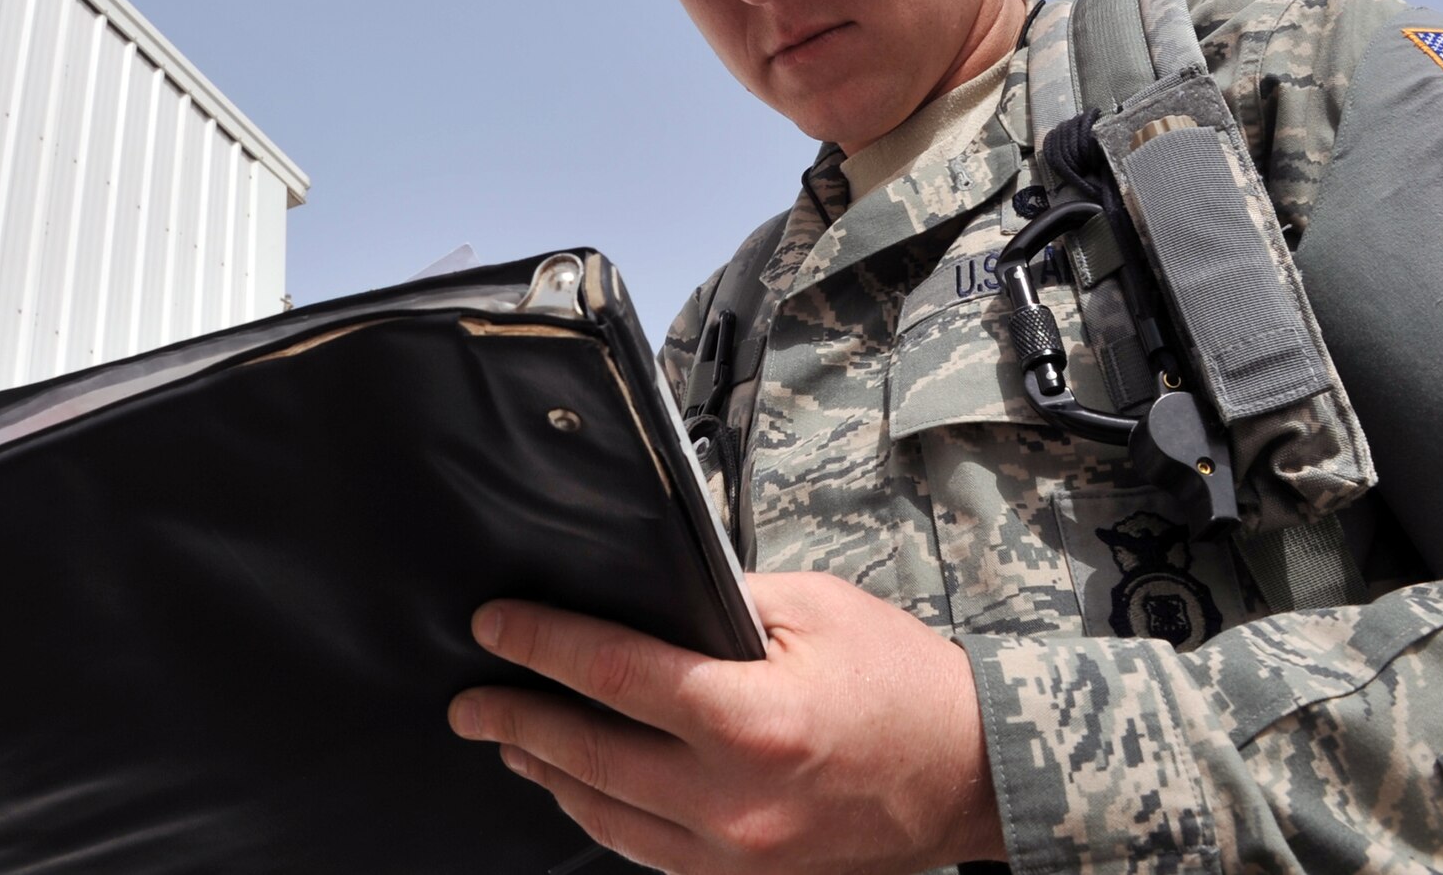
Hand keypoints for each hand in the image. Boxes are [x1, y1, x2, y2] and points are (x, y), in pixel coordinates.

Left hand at [448, 571, 1004, 874]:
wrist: (972, 773)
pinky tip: (577, 787)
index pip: (612, 673)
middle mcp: (733, 798)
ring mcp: (736, 853)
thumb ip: (722, 601)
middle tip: (470, 699)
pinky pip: (648, 852)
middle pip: (588, 757)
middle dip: (517, 720)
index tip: (494, 626)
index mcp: (750, 718)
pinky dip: (602, 815)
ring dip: (547, 774)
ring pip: (607, 816)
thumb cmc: (903, 683)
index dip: (541, 645)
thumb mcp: (815, 608)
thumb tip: (641, 595)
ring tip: (508, 739)